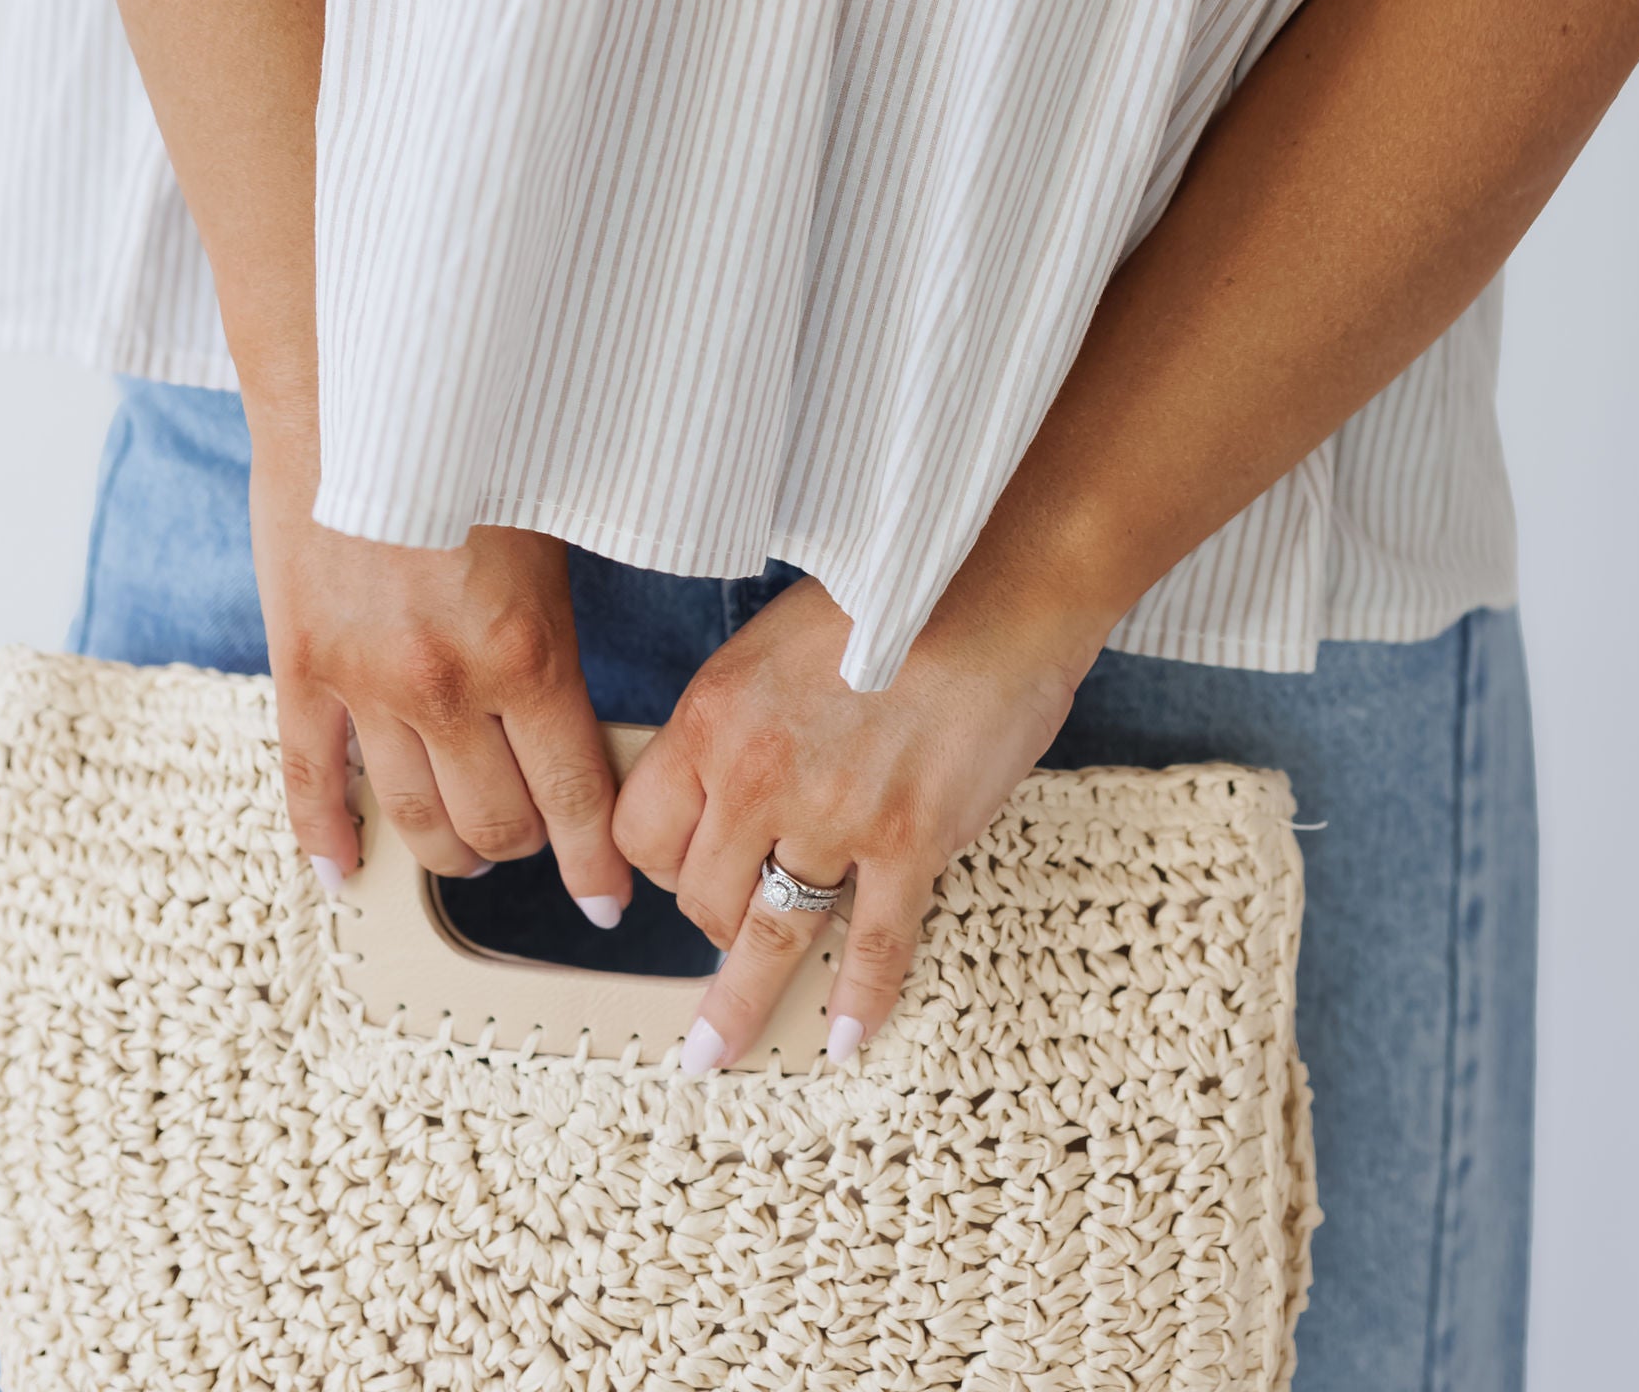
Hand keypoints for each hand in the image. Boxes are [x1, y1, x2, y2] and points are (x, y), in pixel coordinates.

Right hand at [251, 442, 632, 919]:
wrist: (357, 380)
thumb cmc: (473, 439)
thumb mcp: (554, 526)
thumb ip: (561, 625)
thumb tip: (588, 702)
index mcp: (525, 652)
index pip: (574, 797)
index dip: (595, 864)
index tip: (606, 901)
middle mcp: (445, 686)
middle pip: (495, 825)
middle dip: (526, 848)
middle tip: (539, 837)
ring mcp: (364, 685)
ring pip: (411, 820)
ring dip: (447, 851)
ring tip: (467, 851)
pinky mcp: (299, 667)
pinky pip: (306, 779)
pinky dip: (324, 836)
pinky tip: (341, 869)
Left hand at [611, 574, 1091, 1068]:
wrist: (994, 584)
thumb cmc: (891, 594)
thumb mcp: (775, 640)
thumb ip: (740, 719)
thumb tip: (723, 788)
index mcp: (715, 714)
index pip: (643, 831)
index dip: (659, 864)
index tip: (679, 876)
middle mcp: (759, 772)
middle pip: (701, 892)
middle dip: (712, 919)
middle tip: (731, 925)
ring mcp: (835, 815)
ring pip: (770, 934)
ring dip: (743, 1004)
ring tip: (722, 1054)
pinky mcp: (910, 841)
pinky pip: (875, 945)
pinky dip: (860, 1000)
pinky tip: (845, 1038)